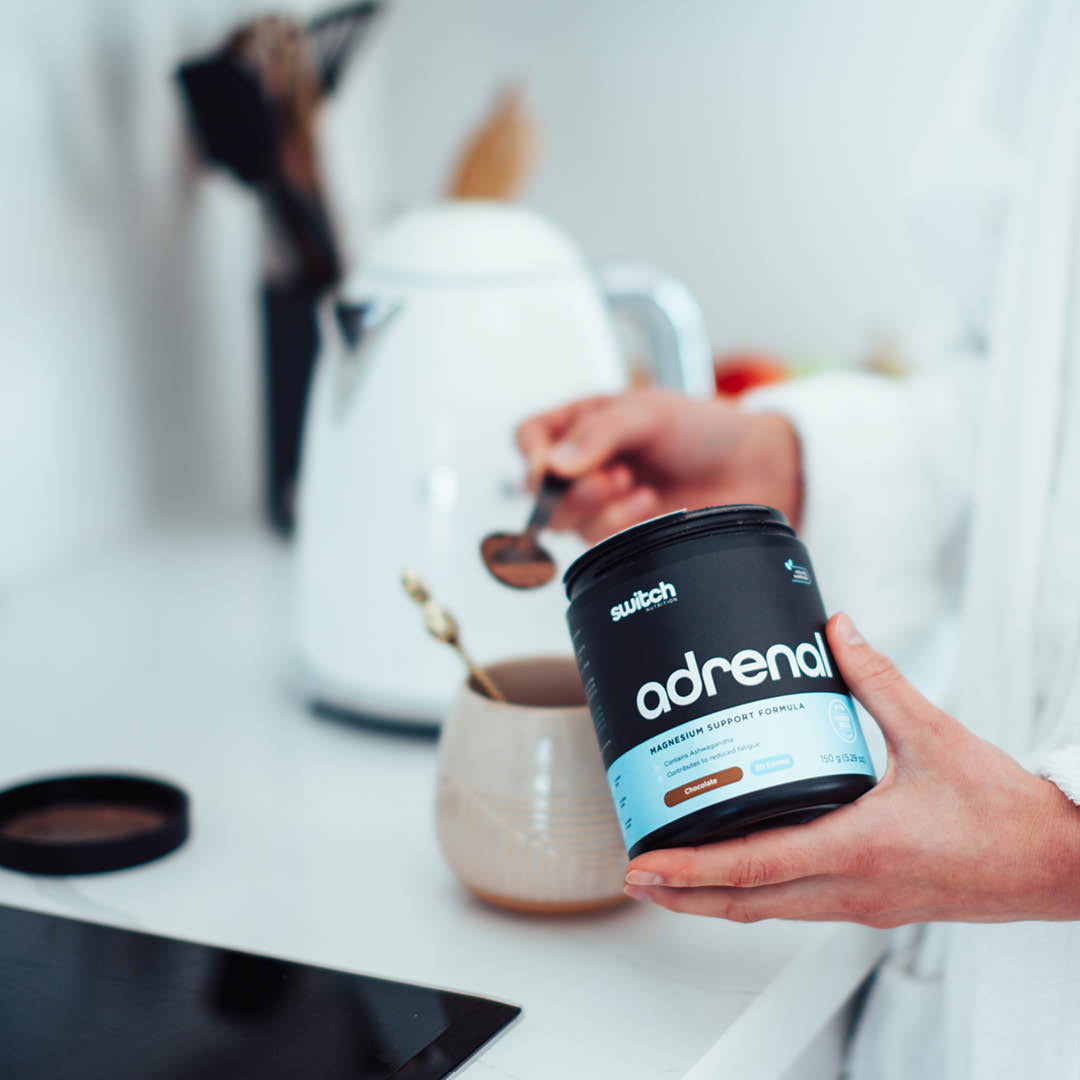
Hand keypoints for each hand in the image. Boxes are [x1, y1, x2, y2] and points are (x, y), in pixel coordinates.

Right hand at [514, 389, 801, 543]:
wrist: (750, 469)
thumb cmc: (703, 430)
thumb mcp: (648, 413)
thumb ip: (598, 433)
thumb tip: (553, 462)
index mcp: (583, 423)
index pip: (530, 438)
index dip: (531, 454)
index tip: (550, 464)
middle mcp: (585, 464)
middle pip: (537, 489)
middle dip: (570, 488)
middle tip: (610, 476)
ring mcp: (600, 502)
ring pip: (563, 521)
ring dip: (596, 507)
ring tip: (634, 485)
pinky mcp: (619, 533)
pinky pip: (595, 541)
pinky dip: (619, 524)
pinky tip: (650, 504)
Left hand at [623, 613, 1079, 926]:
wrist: (1054, 865)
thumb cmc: (1002, 812)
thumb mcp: (932, 733)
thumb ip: (876, 678)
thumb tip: (835, 629)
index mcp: (857, 849)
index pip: (753, 866)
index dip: (691, 868)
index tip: (645, 866)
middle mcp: (849, 889)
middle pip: (745, 903)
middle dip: (683, 894)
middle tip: (635, 874)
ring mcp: (859, 904)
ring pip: (768, 910)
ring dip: (715, 897)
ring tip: (673, 874)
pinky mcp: (870, 903)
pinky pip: (796, 903)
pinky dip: (756, 891)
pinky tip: (742, 865)